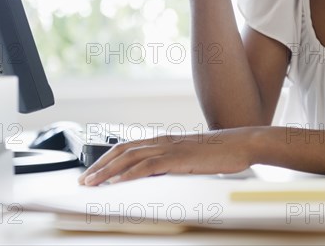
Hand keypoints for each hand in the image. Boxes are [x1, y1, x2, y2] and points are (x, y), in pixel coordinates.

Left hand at [78, 127, 258, 185]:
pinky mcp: (178, 159)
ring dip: (107, 171)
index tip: (93, 171)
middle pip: (122, 151)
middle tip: (83, 180)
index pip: (127, 147)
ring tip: (92, 183)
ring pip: (129, 158)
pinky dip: (129, 174)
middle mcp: (162, 141)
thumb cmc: (218, 152)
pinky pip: (147, 166)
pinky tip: (117, 182)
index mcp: (163, 140)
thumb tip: (155, 176)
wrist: (240, 144)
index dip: (107, 159)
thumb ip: (171, 164)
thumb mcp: (189, 158)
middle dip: (99, 166)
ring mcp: (169, 148)